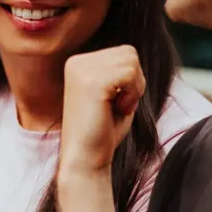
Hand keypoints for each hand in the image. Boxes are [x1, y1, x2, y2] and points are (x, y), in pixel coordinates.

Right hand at [60, 46, 145, 175]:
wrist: (85, 159)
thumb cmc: (101, 132)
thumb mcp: (111, 93)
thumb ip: (119, 71)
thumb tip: (133, 53)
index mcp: (77, 62)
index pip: (123, 52)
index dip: (130, 79)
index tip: (115, 102)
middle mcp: (76, 61)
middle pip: (129, 53)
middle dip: (134, 81)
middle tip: (118, 106)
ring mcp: (82, 70)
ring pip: (132, 61)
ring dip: (135, 88)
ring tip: (117, 108)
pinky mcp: (92, 82)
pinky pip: (130, 73)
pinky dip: (133, 94)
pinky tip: (118, 109)